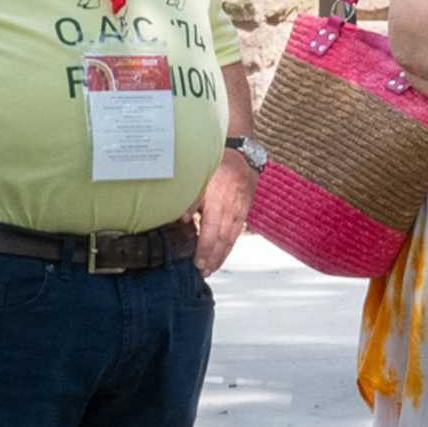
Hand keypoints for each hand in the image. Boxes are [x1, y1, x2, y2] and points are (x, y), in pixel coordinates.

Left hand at [191, 151, 255, 274]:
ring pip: (232, 237)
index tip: (198, 263)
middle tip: (204, 273)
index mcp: (218, 200)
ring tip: (213, 268)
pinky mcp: (245, 209)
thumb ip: (191, 199)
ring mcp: (241, 210)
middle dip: (213, 258)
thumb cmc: (217, 164)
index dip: (205, 249)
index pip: (211, 231)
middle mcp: (232, 208)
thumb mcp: (199, 177)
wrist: (242, 153)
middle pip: (223, 239)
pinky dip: (230, 244)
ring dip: (222, 255)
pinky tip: (224, 253)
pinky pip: (238, 231)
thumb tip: (182, 220)